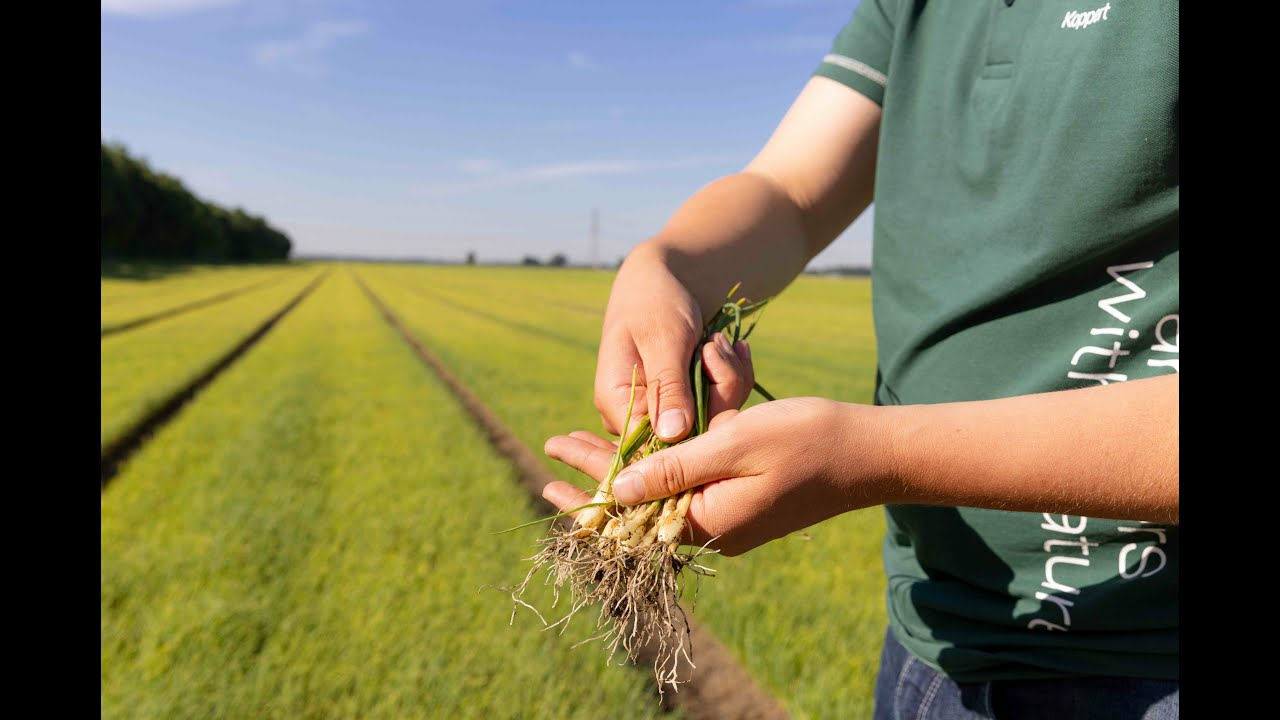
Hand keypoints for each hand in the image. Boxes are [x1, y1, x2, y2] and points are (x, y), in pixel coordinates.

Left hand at [545, 397, 892, 555]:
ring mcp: (732, 518)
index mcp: (708, 521)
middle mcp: (716, 529)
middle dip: (601, 471)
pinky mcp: (745, 503)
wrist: (871, 455)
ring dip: (633, 462)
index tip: (549, 474)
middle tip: (556, 446)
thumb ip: (674, 468)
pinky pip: (692, 485)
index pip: (633, 513)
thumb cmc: (806, 441)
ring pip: (666, 490)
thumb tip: (620, 489)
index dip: (590, 491)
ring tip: (590, 443)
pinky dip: (667, 462)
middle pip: (642, 502)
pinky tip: (647, 443)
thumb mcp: (732, 445)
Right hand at [596, 252, 747, 441]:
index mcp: (615, 403)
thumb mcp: (663, 338)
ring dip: (728, 380)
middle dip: (718, 392)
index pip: (655, 444)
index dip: (695, 424)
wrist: (664, 279)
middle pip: (689, 436)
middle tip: (721, 346)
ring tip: (724, 341)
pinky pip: (718, 409)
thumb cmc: (654, 300)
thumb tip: (671, 437)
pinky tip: (733, 349)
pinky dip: (731, 378)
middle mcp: (634, 418)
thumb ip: (667, 387)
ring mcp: (661, 414)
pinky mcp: (684, 407)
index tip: (713, 370)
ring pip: (710, 423)